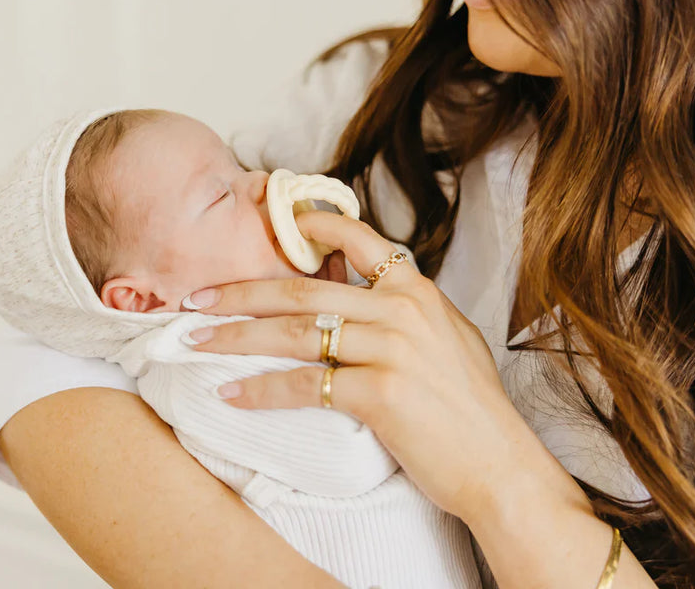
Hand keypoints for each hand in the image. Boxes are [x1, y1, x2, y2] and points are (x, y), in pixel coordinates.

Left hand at [182, 211, 544, 522]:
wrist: (500, 465)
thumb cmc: (470, 408)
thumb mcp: (445, 338)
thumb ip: (403, 311)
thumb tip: (360, 297)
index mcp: (416, 290)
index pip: (357, 239)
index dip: (310, 228)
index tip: (269, 230)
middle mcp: (402, 309)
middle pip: (302, 291)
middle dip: (239, 293)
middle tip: (194, 301)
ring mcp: (392, 349)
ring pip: (295, 333)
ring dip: (236, 338)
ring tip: (196, 343)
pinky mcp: (381, 393)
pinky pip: (306, 385)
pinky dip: (263, 390)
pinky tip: (232, 395)